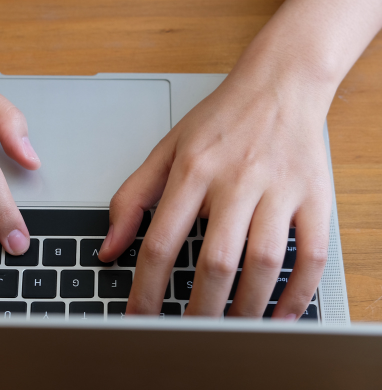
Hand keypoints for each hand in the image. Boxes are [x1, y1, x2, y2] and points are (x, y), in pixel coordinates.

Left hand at [99, 65, 331, 318]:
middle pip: (215, 262)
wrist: (279, 85)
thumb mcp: (166, 148)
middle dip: (198, 310)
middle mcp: (235, 180)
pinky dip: (298, 293)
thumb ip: (133, 196)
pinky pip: (311, 255)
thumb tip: (109, 246)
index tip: (138, 319)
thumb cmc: (220, 119)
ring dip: (245, 308)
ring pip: (262, 263)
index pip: (161, 241)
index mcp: (192, 169)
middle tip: (187, 335)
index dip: (145, 288)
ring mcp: (277, 189)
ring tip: (228, 329)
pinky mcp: (312, 196)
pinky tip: (279, 314)